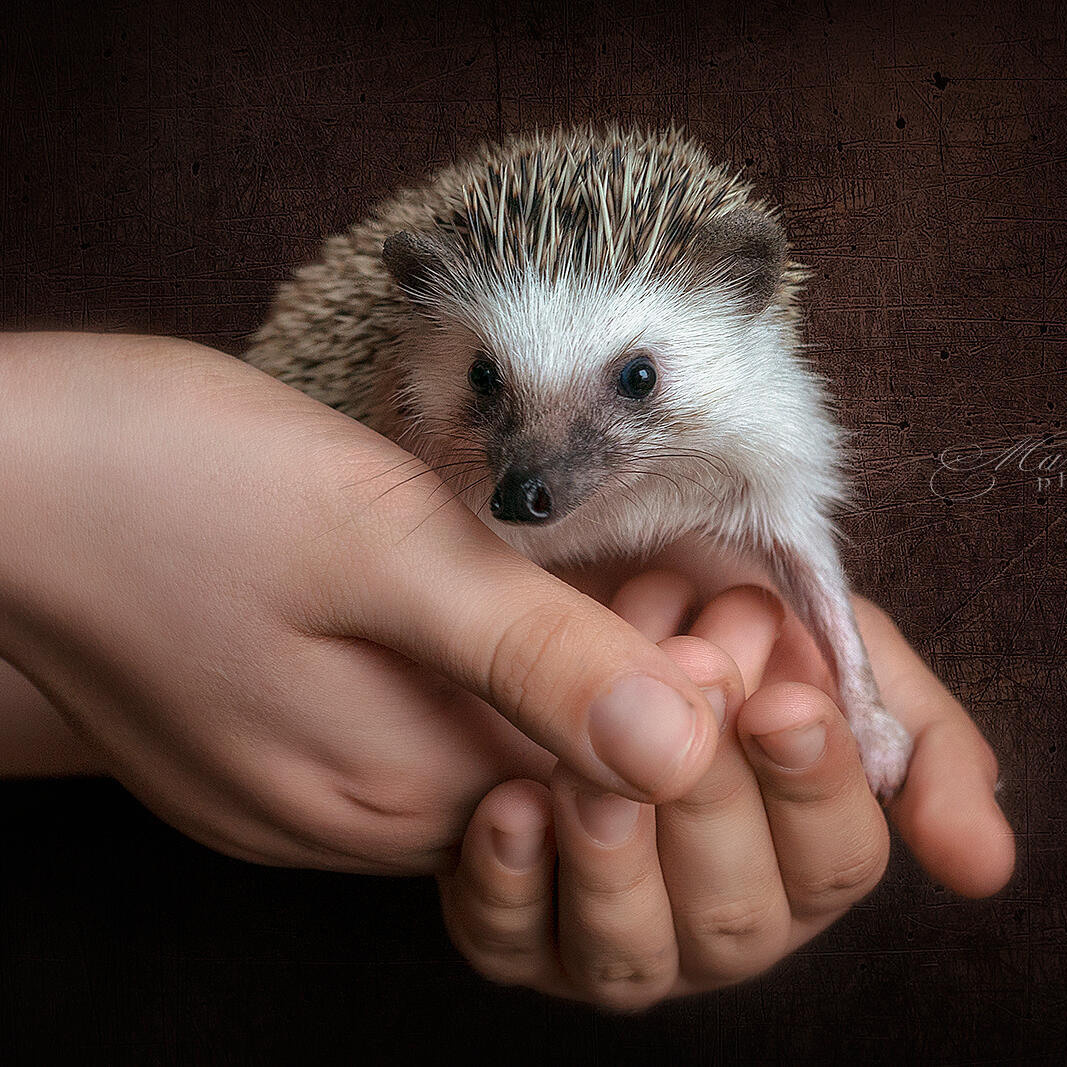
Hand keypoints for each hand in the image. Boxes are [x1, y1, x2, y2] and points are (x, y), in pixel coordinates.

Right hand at [0, 333, 734, 872]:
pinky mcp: (268, 744)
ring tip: (610, 577)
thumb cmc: (172, 479)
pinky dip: (471, 673)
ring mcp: (298, 791)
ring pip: (478, 747)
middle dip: (634, 686)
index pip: (591, 780)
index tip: (737, 609)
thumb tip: (678, 750)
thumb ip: (527, 653)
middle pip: (542, 771)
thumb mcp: (374, 540)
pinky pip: (408, 728)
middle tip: (691, 581)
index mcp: (387, 784)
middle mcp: (348, 816)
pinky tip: (487, 597)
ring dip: (553, 675)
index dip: (684, 702)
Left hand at [439, 580, 1013, 1008]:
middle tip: (679, 673)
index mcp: (783, 831)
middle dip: (706, 798)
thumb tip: (978, 866)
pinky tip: (511, 802)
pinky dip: (513, 880)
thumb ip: (896, 712)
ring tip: (582, 757)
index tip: (781, 703)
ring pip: (631, 959)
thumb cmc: (662, 586)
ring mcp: (603, 914)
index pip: (837, 862)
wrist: (508, 570)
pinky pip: (509, 946)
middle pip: (739, 921)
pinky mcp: (506, 914)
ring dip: (614, 853)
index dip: (814, 791)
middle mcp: (703, 893)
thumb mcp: (796, 613)